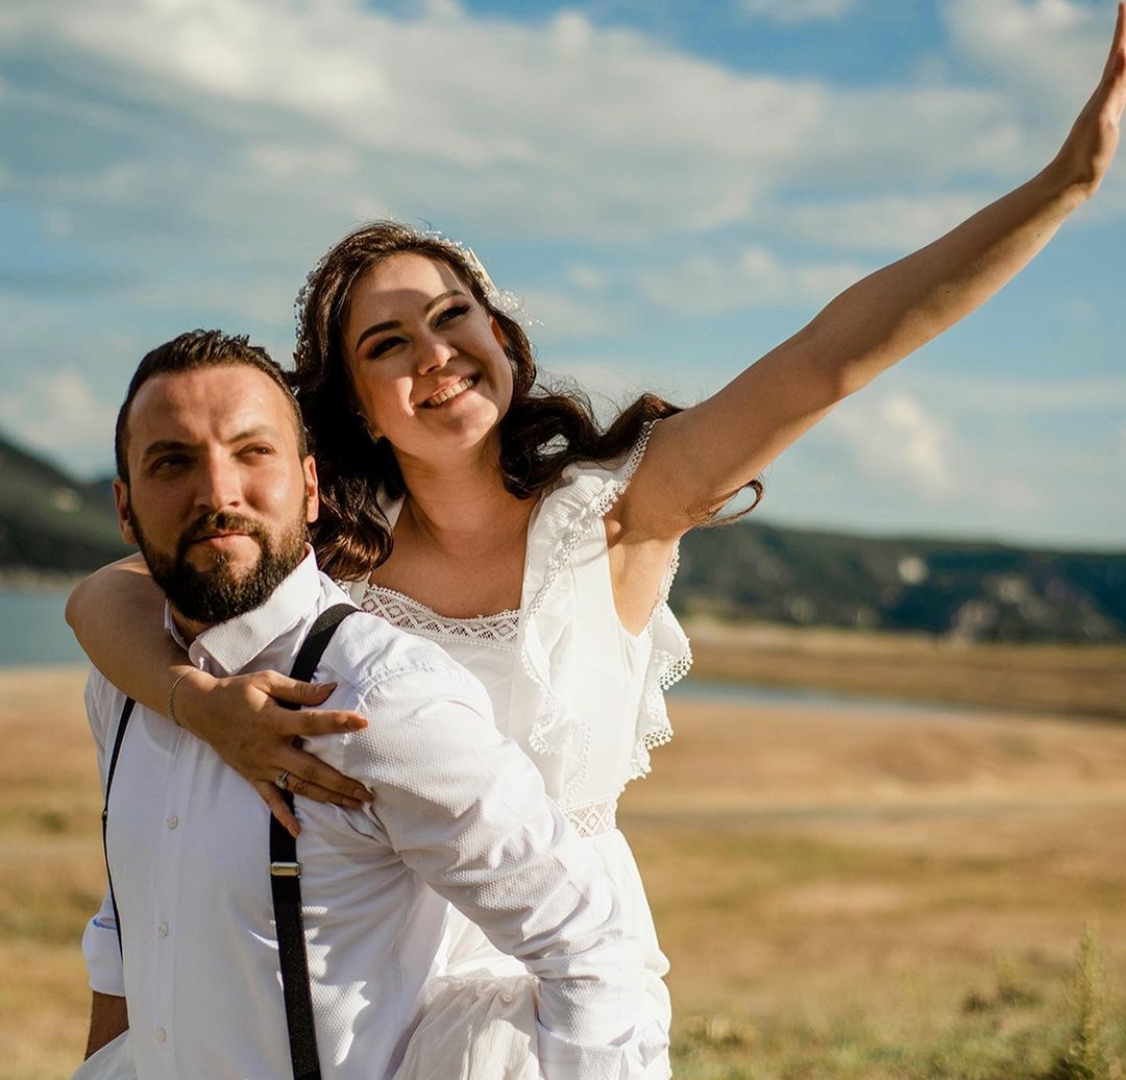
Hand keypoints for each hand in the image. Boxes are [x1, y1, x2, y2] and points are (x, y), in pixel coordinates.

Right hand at [177, 669, 372, 837]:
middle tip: (367, 792)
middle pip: (311, 768)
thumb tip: (331, 688)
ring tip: (353, 805)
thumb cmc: (238, 691)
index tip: (363, 723)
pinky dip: (283, 816)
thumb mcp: (267, 681)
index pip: (312, 724)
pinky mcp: (253, 777)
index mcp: (275, 721)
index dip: (338, 722)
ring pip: (298, 786)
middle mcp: (269, 749)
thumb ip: (299, 689)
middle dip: (341, 782)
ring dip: (326, 797)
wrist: (201, 709)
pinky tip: (298, 831)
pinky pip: (270, 800)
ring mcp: (261, 766)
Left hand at [1052, 2, 1125, 195]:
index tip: (1123, 3)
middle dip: (1124, 32)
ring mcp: (1105, 108)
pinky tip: (1122, 77)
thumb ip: (1114, 85)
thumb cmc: (1086, 155)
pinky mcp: (1106, 122)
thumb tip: (1121, 54)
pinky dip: (1123, 77)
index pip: (1118, 53)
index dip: (1123, 29)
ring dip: (1124, 52)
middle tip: (1125, 8)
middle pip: (1118, 57)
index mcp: (1106, 93)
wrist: (1070, 181)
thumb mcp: (1102, 118)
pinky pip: (1118, 91)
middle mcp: (1104, 97)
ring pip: (1118, 72)